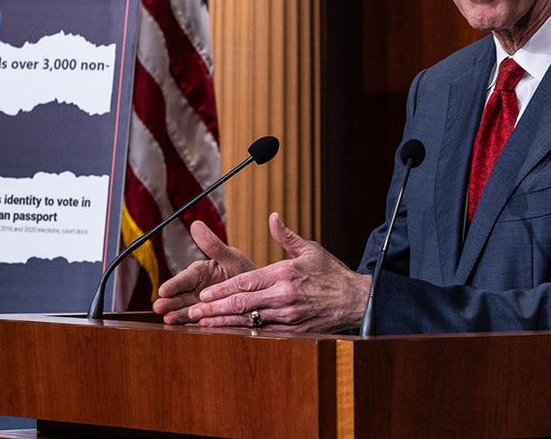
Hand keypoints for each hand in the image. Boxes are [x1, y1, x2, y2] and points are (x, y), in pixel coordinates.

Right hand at [152, 219, 256, 323]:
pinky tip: (184, 329)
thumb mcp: (230, 257)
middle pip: (181, 296)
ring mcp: (202, 305)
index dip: (174, 285)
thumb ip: (213, 245)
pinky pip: (200, 321)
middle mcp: (197, 290)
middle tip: (159, 307)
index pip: (185, 278)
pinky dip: (192, 325)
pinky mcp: (209, 318)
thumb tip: (196, 224)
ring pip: (186, 310)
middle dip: (170, 302)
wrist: (259, 293)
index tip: (163, 290)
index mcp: (200, 273)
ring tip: (167, 320)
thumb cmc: (244, 271)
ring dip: (177, 315)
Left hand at [184, 212, 370, 332]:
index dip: (221, 289)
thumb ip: (286, 236)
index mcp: (284, 273)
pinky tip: (227, 332)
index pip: (245, 282)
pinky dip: (242, 332)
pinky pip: (262, 332)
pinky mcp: (292, 330)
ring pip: (248, 320)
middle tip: (193, 311)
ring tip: (202, 323)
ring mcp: (287, 316)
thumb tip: (272, 217)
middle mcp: (283, 296)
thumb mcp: (310, 249)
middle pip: (241, 304)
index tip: (204, 294)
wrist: (356, 301)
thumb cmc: (332, 274)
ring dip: (223, 322)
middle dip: (214, 308)